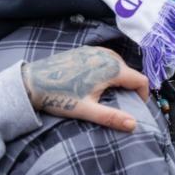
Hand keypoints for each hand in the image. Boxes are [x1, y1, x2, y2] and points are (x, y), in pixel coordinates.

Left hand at [21, 46, 147, 132]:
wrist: (31, 82)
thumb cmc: (59, 97)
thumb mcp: (87, 110)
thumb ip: (112, 117)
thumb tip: (133, 125)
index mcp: (112, 69)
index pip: (140, 80)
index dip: (143, 94)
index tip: (137, 106)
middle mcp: (107, 55)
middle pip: (130, 71)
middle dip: (130, 87)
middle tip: (122, 102)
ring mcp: (95, 50)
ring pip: (118, 63)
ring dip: (119, 77)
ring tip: (109, 93)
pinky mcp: (85, 50)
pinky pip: (105, 58)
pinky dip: (107, 69)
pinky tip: (96, 81)